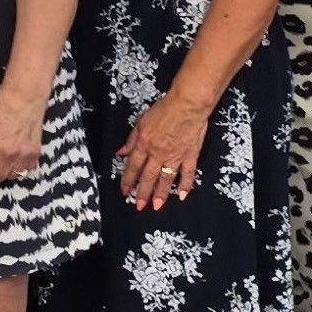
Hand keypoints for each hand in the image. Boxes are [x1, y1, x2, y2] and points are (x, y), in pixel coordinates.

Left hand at [0, 87, 43, 184]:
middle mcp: (9, 155)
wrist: (24, 97)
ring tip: (1, 161)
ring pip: (14, 176)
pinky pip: (27, 169)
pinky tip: (15, 158)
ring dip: (6, 172)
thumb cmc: (1, 106)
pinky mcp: (35, 152)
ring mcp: (24, 155)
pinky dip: (20, 167)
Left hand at [116, 89, 214, 209]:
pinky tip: (182, 195)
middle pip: (148, 176)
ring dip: (161, 193)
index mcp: (144, 144)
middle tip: (139, 205)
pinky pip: (188, 173)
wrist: (187, 105)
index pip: (132, 166)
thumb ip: (131, 140)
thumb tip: (121, 152)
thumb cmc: (165, 110)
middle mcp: (158, 153)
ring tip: (157, 205)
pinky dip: (185, 185)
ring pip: (166, 178)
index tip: (124, 191)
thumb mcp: (140, 122)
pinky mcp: (190, 155)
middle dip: (142, 193)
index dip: (127, 180)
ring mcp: (175, 155)